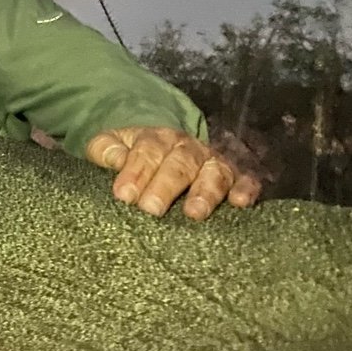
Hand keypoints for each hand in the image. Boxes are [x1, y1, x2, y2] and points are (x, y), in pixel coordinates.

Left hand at [86, 126, 261, 219]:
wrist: (160, 147)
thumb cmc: (131, 153)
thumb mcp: (111, 145)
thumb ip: (105, 149)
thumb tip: (112, 158)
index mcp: (156, 138)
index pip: (147, 151)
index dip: (136, 172)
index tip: (124, 195)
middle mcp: (188, 148)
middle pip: (179, 164)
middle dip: (165, 186)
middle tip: (151, 209)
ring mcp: (212, 162)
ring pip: (214, 172)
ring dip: (206, 192)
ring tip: (194, 213)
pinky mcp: (234, 177)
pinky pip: (246, 180)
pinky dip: (245, 189)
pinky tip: (240, 203)